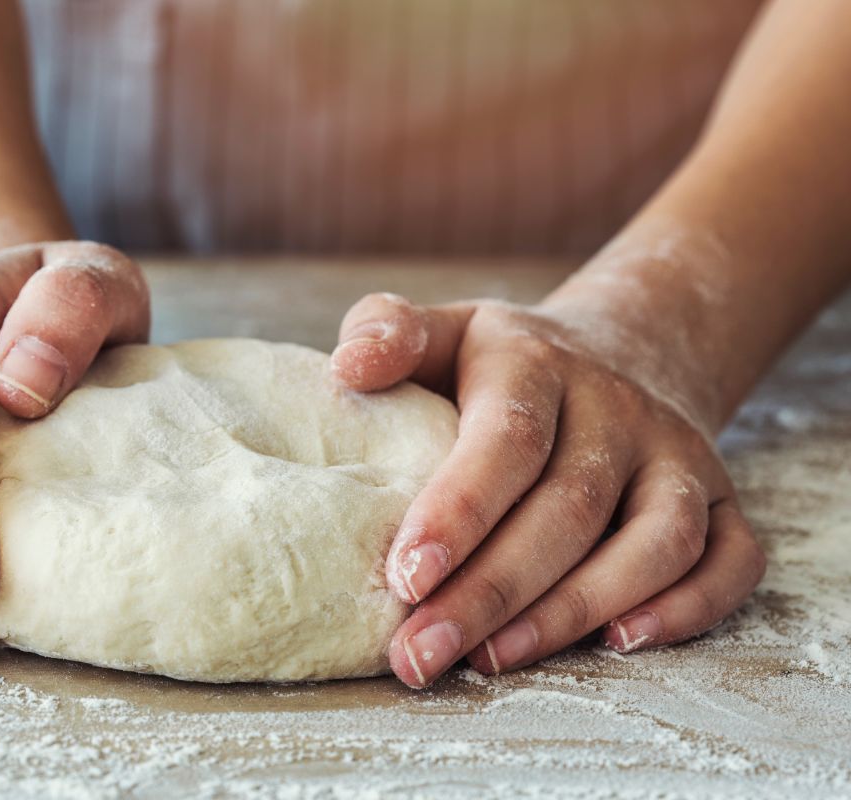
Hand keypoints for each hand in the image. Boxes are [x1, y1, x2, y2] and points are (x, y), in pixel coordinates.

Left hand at [330, 292, 765, 686]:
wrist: (622, 349)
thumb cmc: (502, 364)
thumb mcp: (443, 329)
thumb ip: (388, 333)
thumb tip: (349, 366)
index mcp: (536, 364)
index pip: (506, 439)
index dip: (459, 510)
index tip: (404, 577)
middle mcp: (617, 408)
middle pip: (567, 508)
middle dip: (492, 591)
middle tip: (421, 653)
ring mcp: (678, 455)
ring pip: (654, 541)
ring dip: (574, 611)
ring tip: (494, 659)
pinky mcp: (723, 500)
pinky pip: (729, 560)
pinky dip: (688, 608)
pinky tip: (619, 644)